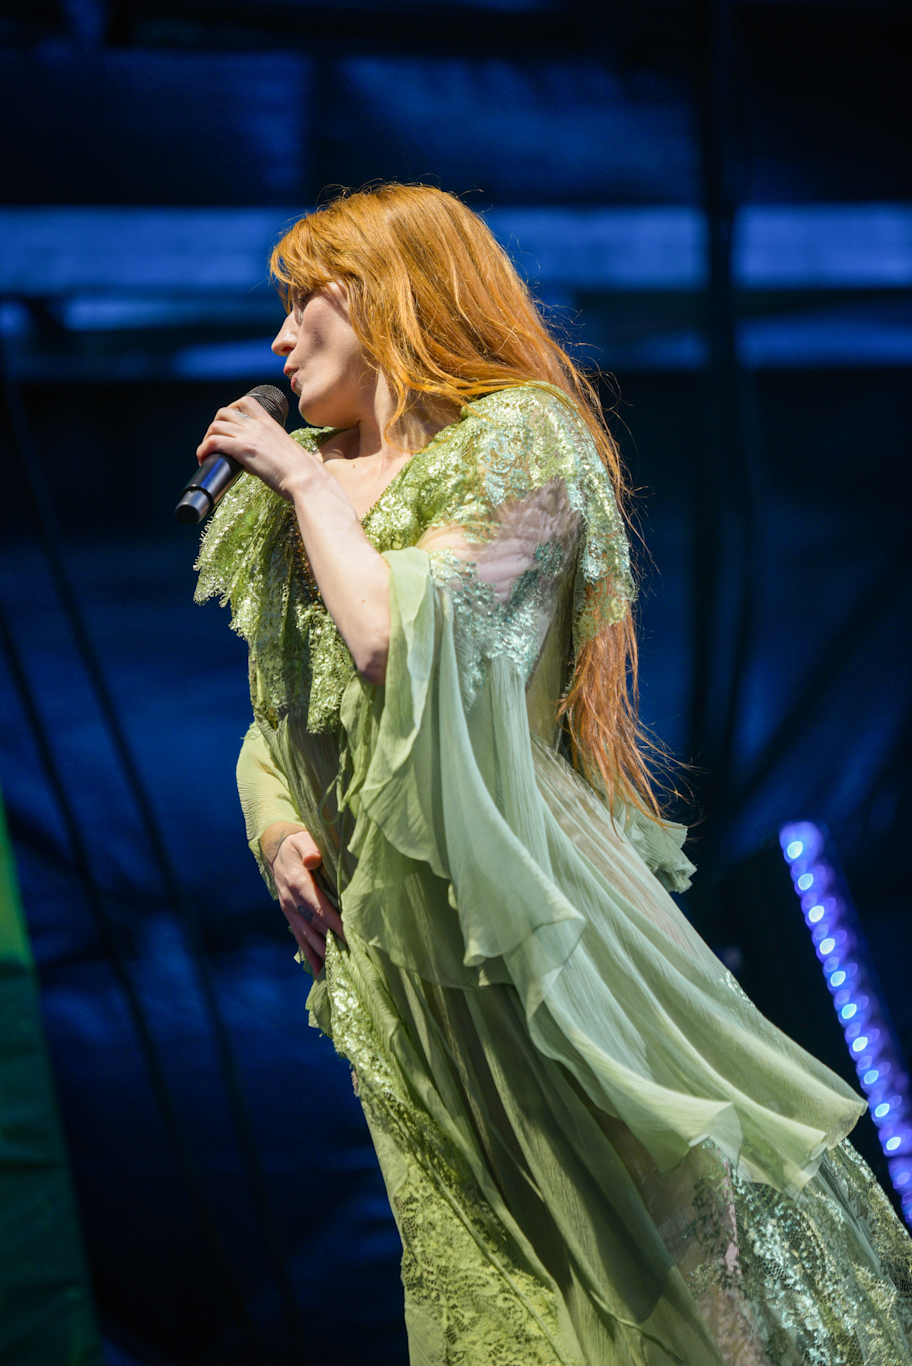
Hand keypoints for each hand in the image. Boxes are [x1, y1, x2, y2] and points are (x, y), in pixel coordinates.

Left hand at [196, 395, 317, 500]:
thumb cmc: (302, 472)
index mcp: (270, 423)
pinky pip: (212, 442)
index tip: (228, 427)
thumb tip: (256, 463)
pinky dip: (203, 450)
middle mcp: (258, 425)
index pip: (246, 402)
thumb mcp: (286, 453)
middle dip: (214, 426)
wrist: (307, 479)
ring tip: (207, 455)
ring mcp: (250, 435)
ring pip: (215, 426)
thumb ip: (270, 451)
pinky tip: (203, 459)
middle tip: (215, 444)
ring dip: (206, 439)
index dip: (231, 410)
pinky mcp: (243, 449)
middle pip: (224, 412)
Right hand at [270, 828, 345, 975]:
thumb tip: (314, 859)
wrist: (277, 851)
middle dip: (332, 943)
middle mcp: (292, 901)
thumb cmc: (297, 844)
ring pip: (306, 935)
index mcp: (298, 883)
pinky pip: (299, 937)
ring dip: (322, 952)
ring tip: (338, 968)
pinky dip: (309, 953)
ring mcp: (289, 910)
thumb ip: (309, 848)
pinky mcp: (290, 915)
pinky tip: (319, 968)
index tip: (349, 937)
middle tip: (350, 958)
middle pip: (314, 926)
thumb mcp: (303, 839)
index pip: (319, 908)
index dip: (334, 924)